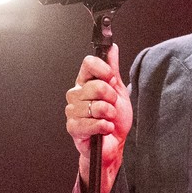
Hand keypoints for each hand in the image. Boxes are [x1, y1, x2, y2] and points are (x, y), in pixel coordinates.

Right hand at [65, 44, 132, 192]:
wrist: (115, 144)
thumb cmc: (115, 118)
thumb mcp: (118, 91)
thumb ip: (113, 69)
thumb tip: (112, 48)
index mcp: (85, 82)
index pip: (88, 64)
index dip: (103, 70)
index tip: (112, 79)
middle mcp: (76, 94)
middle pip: (95, 86)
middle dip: (111, 98)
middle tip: (113, 106)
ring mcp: (73, 111)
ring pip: (94, 106)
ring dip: (109, 114)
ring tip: (110, 119)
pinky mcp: (73, 128)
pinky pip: (91, 123)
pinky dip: (104, 126)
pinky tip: (106, 129)